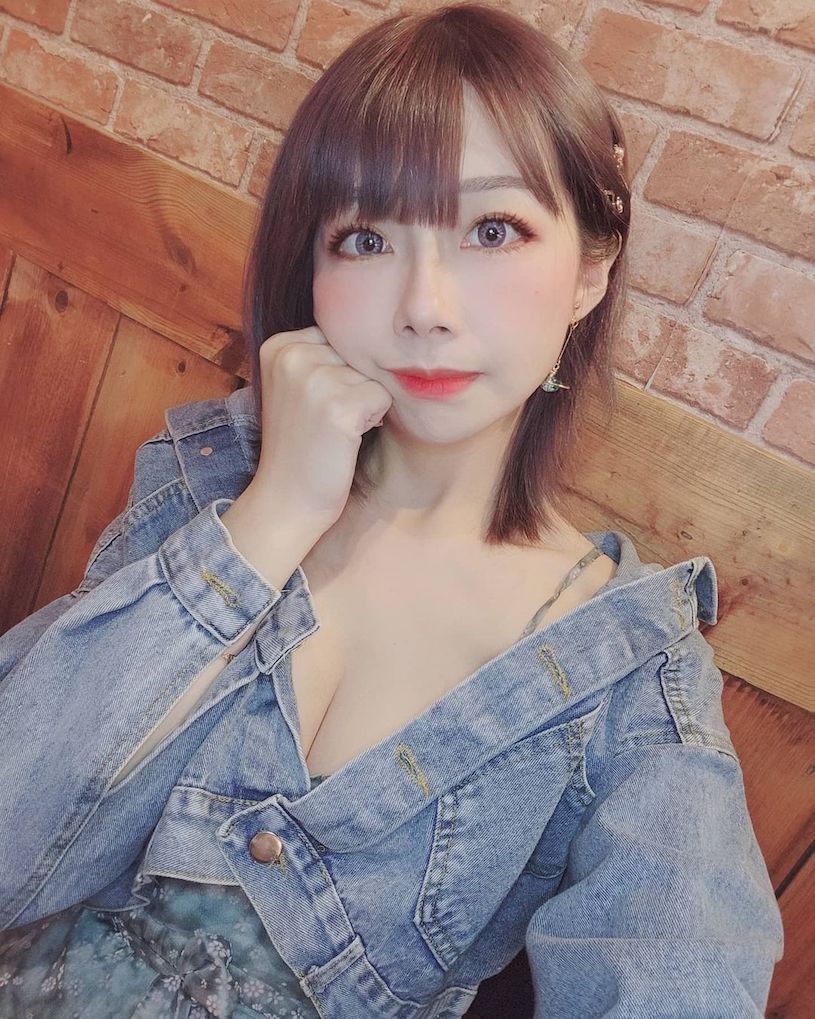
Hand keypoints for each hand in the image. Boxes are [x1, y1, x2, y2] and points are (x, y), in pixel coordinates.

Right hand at [251, 325, 392, 528]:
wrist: (287, 497)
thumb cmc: (300, 443)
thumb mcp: (296, 386)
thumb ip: (321, 354)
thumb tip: (380, 331)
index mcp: (278, 344)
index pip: (339, 337)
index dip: (339, 373)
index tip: (314, 403)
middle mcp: (293, 355)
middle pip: (358, 354)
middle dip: (353, 387)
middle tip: (325, 420)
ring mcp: (315, 380)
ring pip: (373, 375)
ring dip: (364, 405)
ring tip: (334, 430)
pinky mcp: (339, 407)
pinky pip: (383, 397)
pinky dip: (373, 420)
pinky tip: (345, 438)